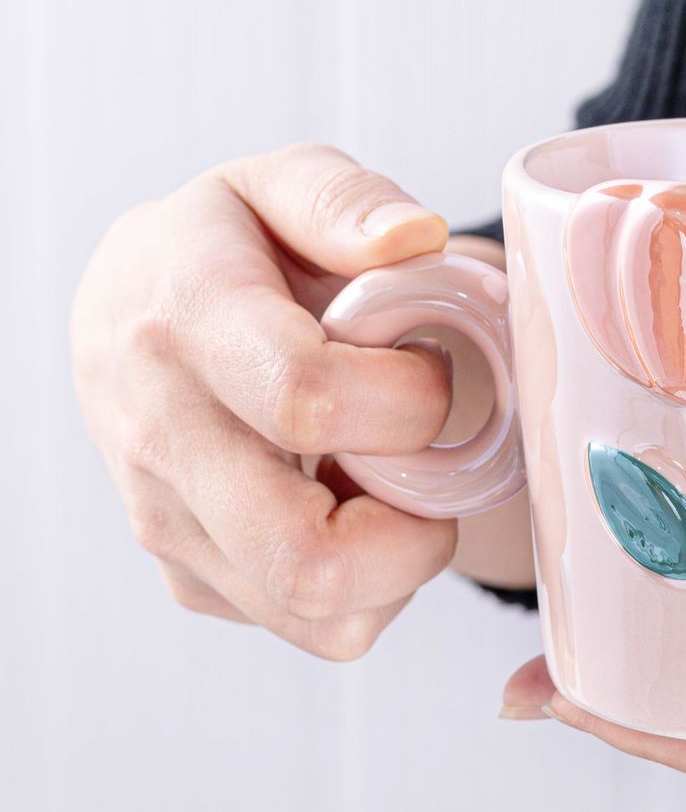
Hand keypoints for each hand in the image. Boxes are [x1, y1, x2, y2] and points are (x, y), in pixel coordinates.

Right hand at [72, 141, 465, 656]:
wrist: (132, 308)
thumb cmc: (229, 246)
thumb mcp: (280, 184)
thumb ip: (347, 202)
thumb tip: (415, 239)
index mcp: (188, 321)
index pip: (307, 401)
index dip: (407, 399)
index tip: (425, 365)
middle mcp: (162, 437)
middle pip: (309, 555)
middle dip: (416, 523)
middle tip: (428, 456)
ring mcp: (168, 521)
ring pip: (320, 612)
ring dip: (398, 561)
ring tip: (391, 476)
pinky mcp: (188, 577)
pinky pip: (312, 627)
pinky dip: (368, 584)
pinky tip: (353, 501)